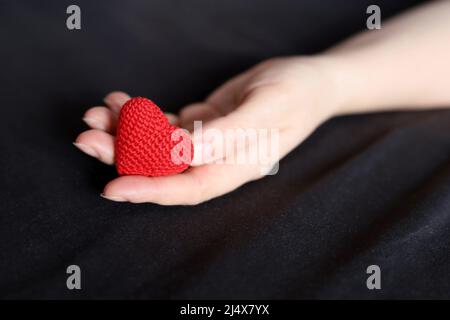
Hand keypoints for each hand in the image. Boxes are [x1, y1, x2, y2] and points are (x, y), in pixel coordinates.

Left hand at [74, 56, 339, 204]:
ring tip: (96, 113)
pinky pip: (164, 123)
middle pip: (163, 168)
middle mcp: (216, 160)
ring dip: (124, 132)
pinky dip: (140, 114)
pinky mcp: (201, 123)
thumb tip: (188, 152)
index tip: (113, 188)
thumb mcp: (268, 108)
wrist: (308, 81)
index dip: (150, 190)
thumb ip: (229, 133)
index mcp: (234, 167)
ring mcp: (206, 142)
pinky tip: (120, 102)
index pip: (188, 188)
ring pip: (157, 145)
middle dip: (122, 156)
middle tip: (87, 139)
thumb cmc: (296, 95)